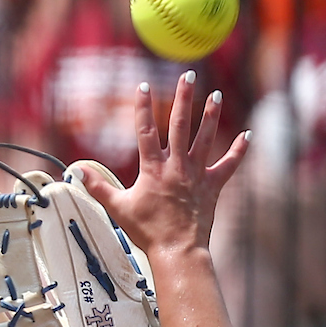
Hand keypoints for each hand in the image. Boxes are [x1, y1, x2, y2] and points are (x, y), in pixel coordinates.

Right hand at [79, 72, 249, 257]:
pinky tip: (248, 135)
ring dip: (211, 115)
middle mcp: (176, 166)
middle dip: (183, 97)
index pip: (145, 130)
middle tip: (188, 75)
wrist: (176, 250)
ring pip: (205, 138)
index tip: (144, 85)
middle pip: (180, 124)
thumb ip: (97, 187)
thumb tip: (77, 172)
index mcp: (152, 169)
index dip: (143, 107)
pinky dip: (239, 151)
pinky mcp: (212, 186)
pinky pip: (229, 165)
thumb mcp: (118, 208)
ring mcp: (196, 175)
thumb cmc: (146, 231)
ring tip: (215, 95)